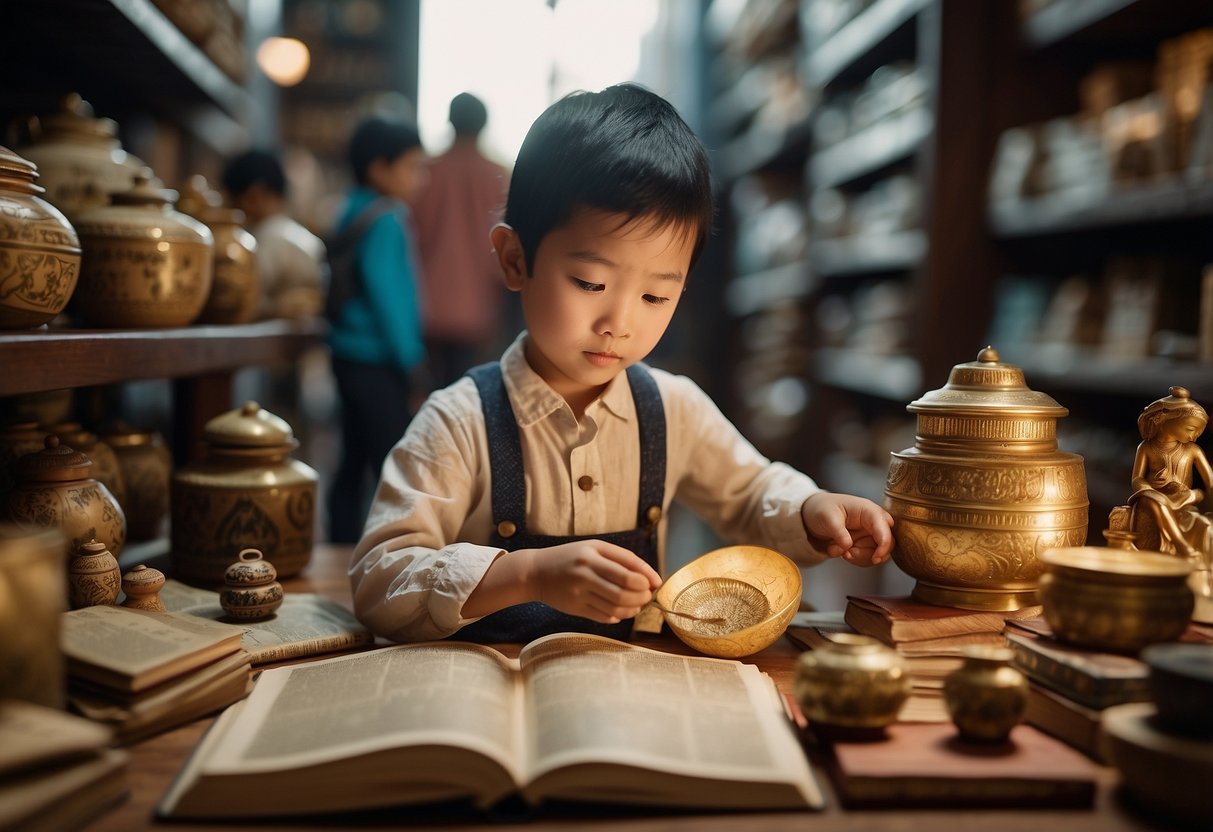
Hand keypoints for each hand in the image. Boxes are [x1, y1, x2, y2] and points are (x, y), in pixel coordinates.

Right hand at [523, 540, 661, 623]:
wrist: (535, 573)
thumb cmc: (571, 557)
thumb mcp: (594, 548)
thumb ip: (621, 559)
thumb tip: (649, 578)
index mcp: (592, 554)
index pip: (628, 569)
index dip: (647, 578)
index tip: (656, 583)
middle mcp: (585, 573)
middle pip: (625, 590)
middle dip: (642, 595)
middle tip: (647, 595)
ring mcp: (579, 592)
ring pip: (616, 606)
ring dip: (633, 608)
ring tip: (638, 605)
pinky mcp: (575, 608)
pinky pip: (604, 616)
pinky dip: (618, 616)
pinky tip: (621, 611)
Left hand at [801, 492, 894, 566]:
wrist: (814, 515)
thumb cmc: (823, 509)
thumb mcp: (827, 517)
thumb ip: (838, 532)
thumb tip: (848, 545)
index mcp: (868, 510)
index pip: (884, 527)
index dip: (884, 544)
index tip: (875, 558)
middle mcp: (873, 522)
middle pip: (887, 544)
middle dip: (868, 553)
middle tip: (847, 553)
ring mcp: (870, 535)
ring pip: (878, 554)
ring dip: (858, 557)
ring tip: (839, 550)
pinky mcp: (865, 545)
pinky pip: (867, 559)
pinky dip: (854, 559)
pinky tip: (839, 550)